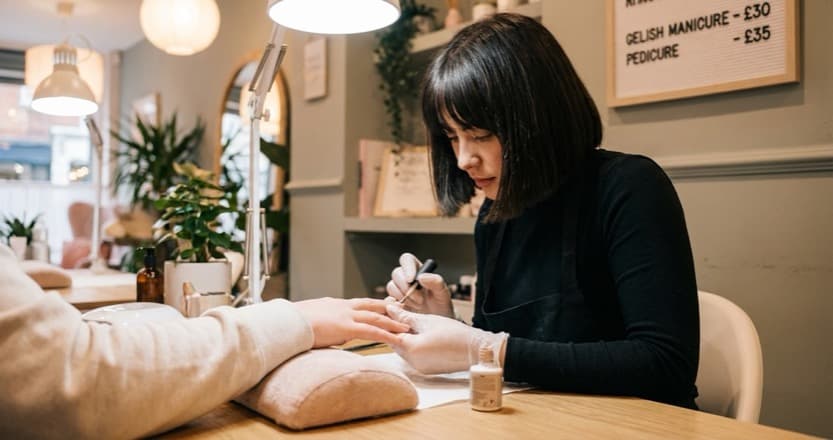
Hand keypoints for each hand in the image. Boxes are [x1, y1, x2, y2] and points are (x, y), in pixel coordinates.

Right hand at [293, 297, 409, 347]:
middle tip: (404, 313)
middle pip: (372, 305)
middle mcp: (343, 306)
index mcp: (335, 304)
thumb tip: (334, 336)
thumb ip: (326, 326)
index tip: (386, 308)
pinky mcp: (345, 327)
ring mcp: (345, 315)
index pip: (360, 303)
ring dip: (393, 322)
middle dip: (389, 309)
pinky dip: (386, 334)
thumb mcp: (313, 321)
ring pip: (376, 316)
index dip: (374, 306)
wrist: (284, 322)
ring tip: (407, 327)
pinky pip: (371, 330)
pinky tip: (396, 338)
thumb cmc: (293, 324)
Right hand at [386, 253, 454, 317]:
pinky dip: (395, 307)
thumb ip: (436, 282)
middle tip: (420, 300)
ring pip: (391, 286)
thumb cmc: (441, 307)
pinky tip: (407, 312)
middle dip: (406, 287)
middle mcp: (406, 278)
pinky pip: (387, 301)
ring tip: (418, 307)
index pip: (407, 259)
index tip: (412, 279)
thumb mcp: (443, 294)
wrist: (436, 325)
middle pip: (396, 273)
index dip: (407, 267)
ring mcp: (398, 290)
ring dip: (404, 297)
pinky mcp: (393, 303)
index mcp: (418, 270)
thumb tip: (421, 277)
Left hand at [386, 304, 507, 373]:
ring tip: (412, 325)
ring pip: (403, 350)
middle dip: (395, 330)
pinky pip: (413, 357)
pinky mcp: (427, 370)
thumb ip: (406, 315)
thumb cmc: (455, 333)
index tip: (388, 312)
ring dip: (404, 339)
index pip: (389, 334)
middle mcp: (413, 362)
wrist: (475, 350)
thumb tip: (390, 308)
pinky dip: (413, 347)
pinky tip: (422, 337)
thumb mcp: (428, 320)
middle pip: (395, 344)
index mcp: (411, 349)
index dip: (388, 322)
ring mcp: (420, 368)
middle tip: (399, 316)